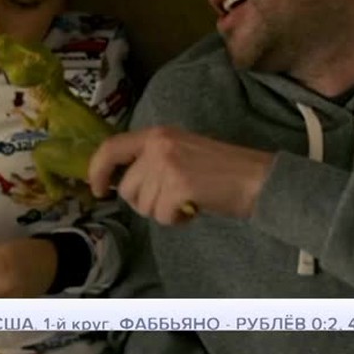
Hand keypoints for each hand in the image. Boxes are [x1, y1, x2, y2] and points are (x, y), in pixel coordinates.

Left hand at [88, 126, 273, 224]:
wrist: (256, 178)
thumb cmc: (222, 169)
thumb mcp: (181, 151)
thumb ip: (151, 160)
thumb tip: (120, 182)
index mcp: (157, 134)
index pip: (112, 147)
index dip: (97, 170)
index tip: (97, 189)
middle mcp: (158, 145)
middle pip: (127, 188)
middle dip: (145, 202)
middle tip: (172, 199)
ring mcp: (166, 165)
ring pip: (143, 206)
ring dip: (163, 211)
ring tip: (187, 200)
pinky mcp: (177, 186)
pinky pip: (161, 216)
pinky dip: (176, 220)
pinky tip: (194, 208)